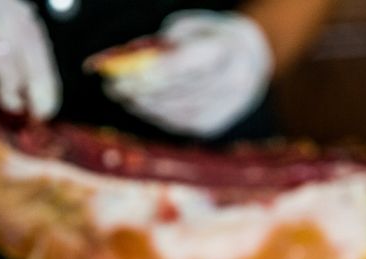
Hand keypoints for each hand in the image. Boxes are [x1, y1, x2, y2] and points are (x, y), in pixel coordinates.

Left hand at [103, 10, 272, 137]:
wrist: (251, 60)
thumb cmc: (213, 38)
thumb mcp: (194, 27)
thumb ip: (168, 43)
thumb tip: (136, 63)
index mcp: (229, 50)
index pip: (184, 66)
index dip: (151, 72)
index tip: (124, 73)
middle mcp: (233, 83)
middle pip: (178, 91)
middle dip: (142, 90)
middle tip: (114, 87)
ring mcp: (225, 108)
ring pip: (176, 110)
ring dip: (145, 105)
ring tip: (122, 96)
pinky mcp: (213, 124)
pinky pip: (179, 122)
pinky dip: (156, 114)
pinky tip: (140, 106)